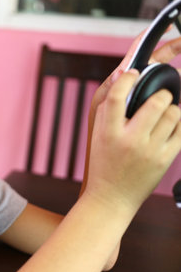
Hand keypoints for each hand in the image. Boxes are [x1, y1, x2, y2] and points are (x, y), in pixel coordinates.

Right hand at [85, 69, 180, 210]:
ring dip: (172, 108)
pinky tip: (170, 125)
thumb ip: (109, 110)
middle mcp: (129, 140)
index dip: (126, 79)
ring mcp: (150, 151)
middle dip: (161, 94)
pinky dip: (178, 123)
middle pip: (156, 102)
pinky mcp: (165, 160)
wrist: (111, 198)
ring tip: (165, 113)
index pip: (116, 97)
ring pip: (174, 114)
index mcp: (108, 132)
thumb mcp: (98, 136)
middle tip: (159, 96)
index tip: (132, 73)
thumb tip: (122, 79)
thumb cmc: (103, 163)